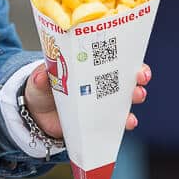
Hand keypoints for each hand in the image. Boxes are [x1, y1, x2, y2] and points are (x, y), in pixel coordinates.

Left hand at [25, 63, 151, 137]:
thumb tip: (42, 75)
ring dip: (135, 98)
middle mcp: (100, 82)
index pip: (112, 57)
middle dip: (137, 77)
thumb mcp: (40, 81)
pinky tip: (128, 122)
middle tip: (140, 79)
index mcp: (88, 66)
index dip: (128, 57)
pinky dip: (125, 122)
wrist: (38, 117)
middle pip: (126, 77)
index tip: (133, 59)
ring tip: (136, 98)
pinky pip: (117, 121)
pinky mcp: (100, 121)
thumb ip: (41, 77)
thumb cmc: (42, 90)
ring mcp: (102, 103)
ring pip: (126, 98)